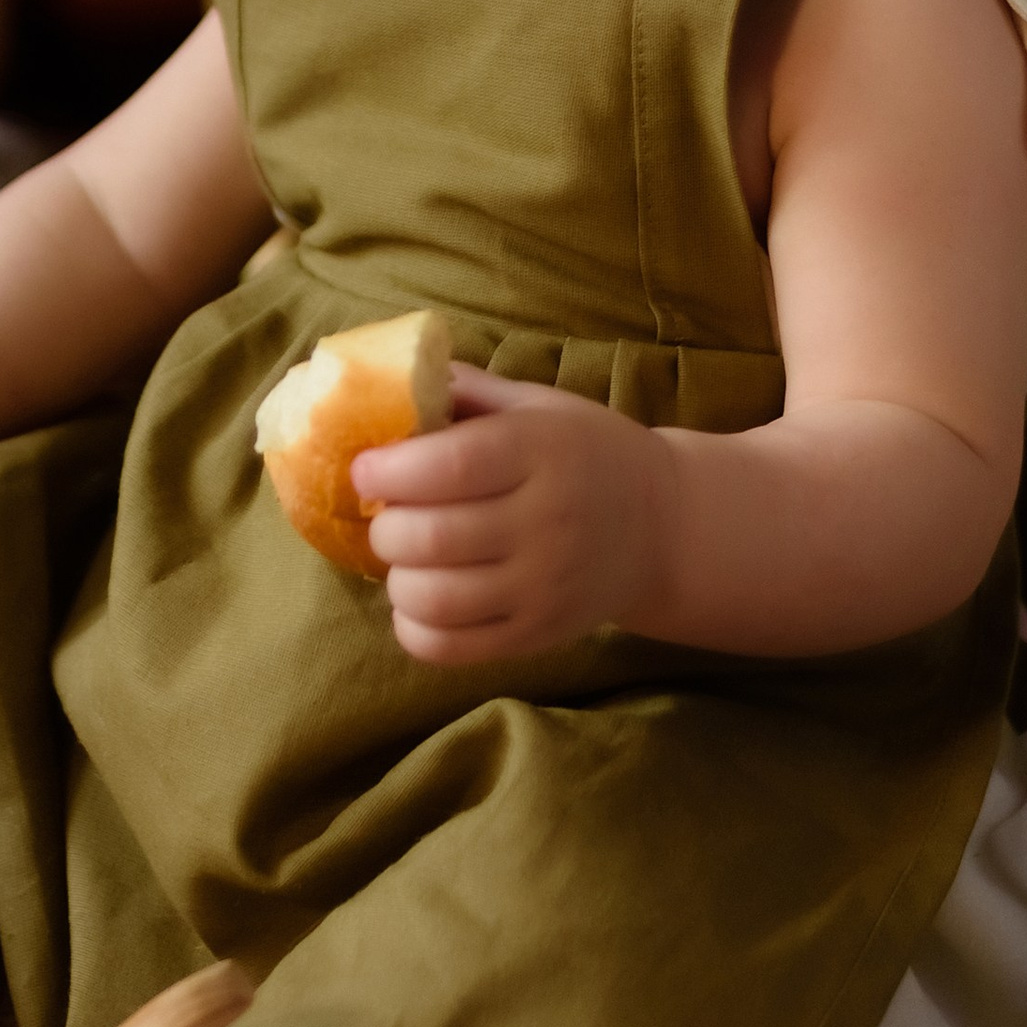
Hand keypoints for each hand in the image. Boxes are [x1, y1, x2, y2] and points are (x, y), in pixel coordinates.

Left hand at [353, 367, 668, 663]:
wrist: (662, 526)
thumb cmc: (583, 452)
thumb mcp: (537, 405)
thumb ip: (465, 391)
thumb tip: (384, 378)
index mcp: (542, 452)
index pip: (451, 466)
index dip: (390, 470)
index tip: (364, 470)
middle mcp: (547, 521)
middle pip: (434, 537)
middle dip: (386, 527)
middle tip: (386, 515)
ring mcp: (544, 586)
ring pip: (435, 598)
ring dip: (397, 578)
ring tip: (404, 558)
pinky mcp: (537, 635)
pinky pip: (451, 647)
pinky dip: (413, 627)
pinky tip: (419, 599)